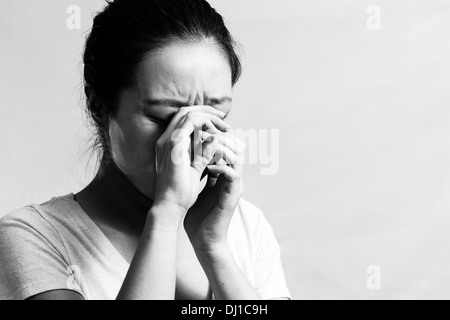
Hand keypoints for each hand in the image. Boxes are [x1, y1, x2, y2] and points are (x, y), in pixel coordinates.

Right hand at [152, 106, 229, 219]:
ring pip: (188, 114)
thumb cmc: (182, 192)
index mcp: (168, 145)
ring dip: (209, 116)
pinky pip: (191, 123)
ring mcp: (168, 141)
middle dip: (206, 111)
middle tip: (224, 116)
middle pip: (185, 112)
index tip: (219, 122)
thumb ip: (202, 153)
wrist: (172, 205)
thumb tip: (215, 140)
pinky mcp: (174, 145)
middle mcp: (165, 139)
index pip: (183, 120)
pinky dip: (206, 123)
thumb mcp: (195, 167)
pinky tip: (218, 132)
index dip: (202, 116)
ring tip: (225, 125)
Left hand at [184, 131, 245, 252]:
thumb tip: (187, 151)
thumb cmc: (197, 215)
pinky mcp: (233, 195)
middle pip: (234, 147)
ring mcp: (234, 185)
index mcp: (223, 173)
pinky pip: (232, 173)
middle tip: (203, 131)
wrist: (203, 239)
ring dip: (220, 148)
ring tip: (204, 144)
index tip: (198, 130)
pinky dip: (220, 165)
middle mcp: (231, 177)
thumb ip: (196, 168)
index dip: (214, 135)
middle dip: (219, 136)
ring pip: (236, 156)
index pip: (224, 146)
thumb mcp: (195, 185)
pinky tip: (207, 164)